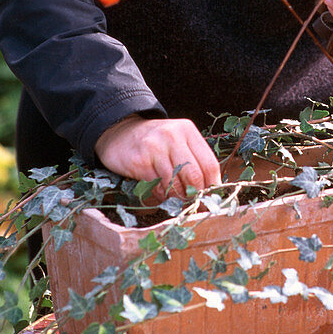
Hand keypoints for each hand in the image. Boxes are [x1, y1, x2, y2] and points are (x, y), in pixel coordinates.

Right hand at [95, 116, 220, 200]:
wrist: (120, 132)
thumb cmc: (155, 142)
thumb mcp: (178, 141)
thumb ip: (194, 160)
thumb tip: (210, 189)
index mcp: (187, 130)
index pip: (209, 163)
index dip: (212, 185)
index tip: (210, 197)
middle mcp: (172, 136)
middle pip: (195, 176)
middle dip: (196, 195)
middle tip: (194, 203)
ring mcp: (155, 148)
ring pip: (176, 184)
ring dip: (178, 198)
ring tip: (176, 199)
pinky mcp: (140, 161)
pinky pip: (157, 187)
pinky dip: (162, 196)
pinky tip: (160, 191)